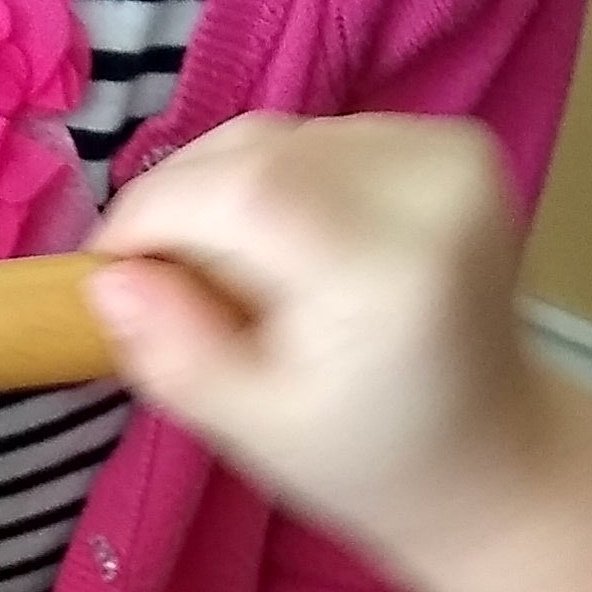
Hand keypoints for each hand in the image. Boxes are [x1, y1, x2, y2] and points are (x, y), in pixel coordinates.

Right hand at [86, 113, 559, 588]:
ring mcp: (451, 154)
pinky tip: (282, 246)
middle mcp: (432, 188)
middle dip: (181, 200)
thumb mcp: (253, 431)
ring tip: (223, 270)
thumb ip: (175, 355)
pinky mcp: (454, 141)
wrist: (488, 451)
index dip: (153, 211)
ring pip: (283, 135)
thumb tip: (106, 280)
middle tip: (152, 274)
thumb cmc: (361, 457)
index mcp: (389, 270)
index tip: (103, 265)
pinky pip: (321, 137)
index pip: (245, 190)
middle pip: (260, 149)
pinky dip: (275, 178)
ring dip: (224, 189)